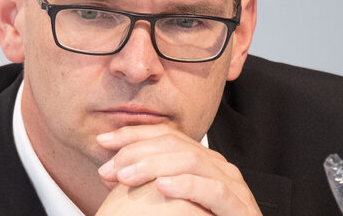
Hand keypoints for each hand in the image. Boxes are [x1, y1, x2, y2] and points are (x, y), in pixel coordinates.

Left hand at [96, 124, 260, 215]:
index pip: (165, 135)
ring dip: (155, 165)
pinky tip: (163, 186)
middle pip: (176, 143)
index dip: (132, 135)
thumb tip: (110, 171)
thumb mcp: (168, 201)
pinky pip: (214, 190)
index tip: (102, 141)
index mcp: (202, 162)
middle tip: (110, 169)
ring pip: (193, 161)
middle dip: (138, 152)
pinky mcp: (240, 208)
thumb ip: (147, 183)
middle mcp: (218, 168)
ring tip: (127, 176)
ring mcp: (233, 186)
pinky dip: (187, 185)